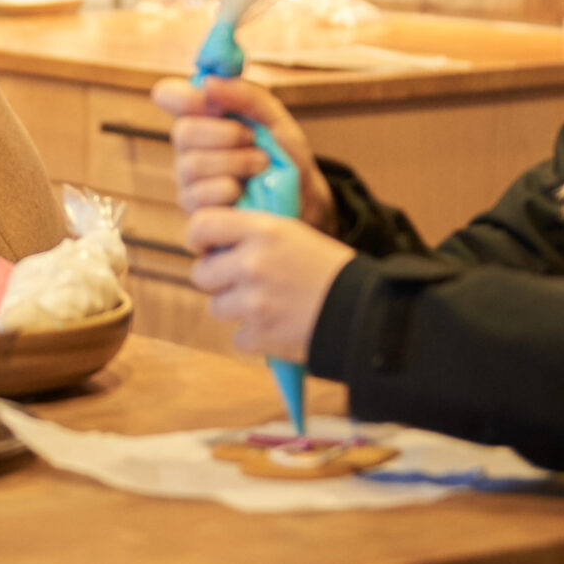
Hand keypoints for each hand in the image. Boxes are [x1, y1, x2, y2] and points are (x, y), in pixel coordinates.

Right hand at [151, 75, 337, 233]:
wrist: (303, 204)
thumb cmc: (285, 157)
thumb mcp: (277, 121)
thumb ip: (247, 97)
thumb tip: (209, 82)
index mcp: (204, 118)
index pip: (168, 95)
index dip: (180, 95)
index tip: (209, 98)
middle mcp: (190, 147)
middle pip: (182, 131)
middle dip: (225, 134)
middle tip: (252, 139)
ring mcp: (189, 180)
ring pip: (192, 164)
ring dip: (235, 162)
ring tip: (262, 166)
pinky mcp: (194, 211)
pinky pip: (200, 195)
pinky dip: (231, 189)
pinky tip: (247, 192)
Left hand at [185, 206, 356, 362]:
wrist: (364, 311)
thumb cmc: (330, 269)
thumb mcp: (293, 233)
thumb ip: (253, 233)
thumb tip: (215, 242)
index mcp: (261, 229)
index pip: (200, 225)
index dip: (199, 238)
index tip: (207, 248)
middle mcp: (251, 262)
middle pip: (202, 273)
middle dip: (219, 280)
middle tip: (245, 282)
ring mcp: (253, 301)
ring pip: (217, 307)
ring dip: (236, 309)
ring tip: (267, 305)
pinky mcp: (259, 334)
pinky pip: (237, 337)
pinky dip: (254, 337)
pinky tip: (278, 327)